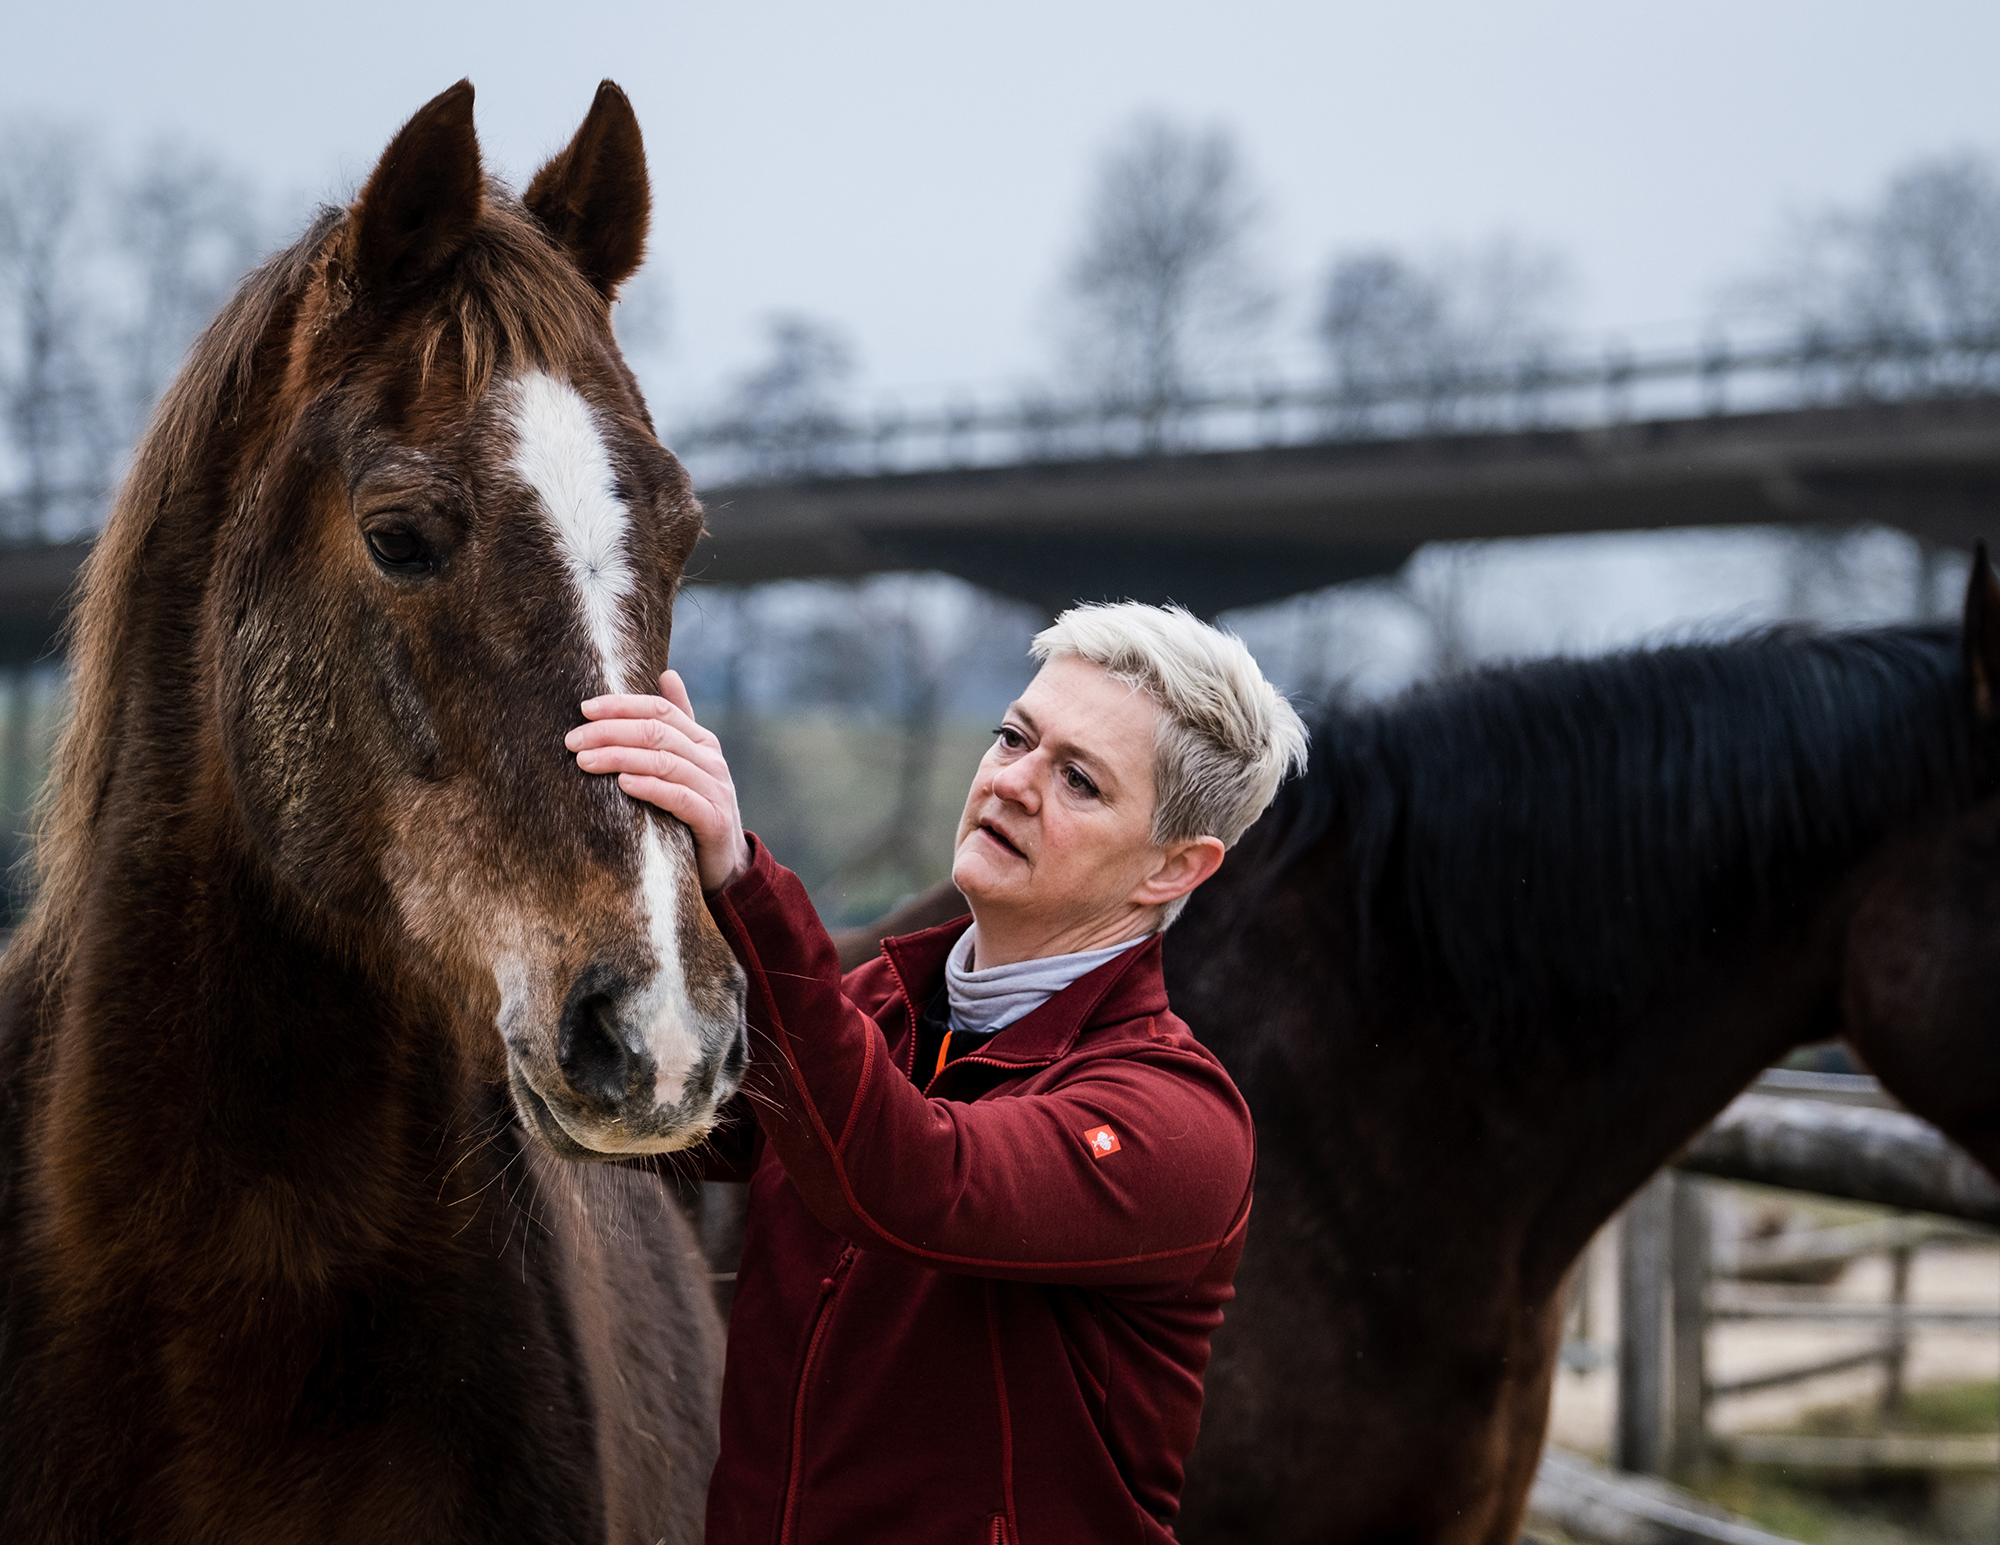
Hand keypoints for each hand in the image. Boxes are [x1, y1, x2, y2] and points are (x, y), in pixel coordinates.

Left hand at [565, 670, 751, 893]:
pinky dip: (649, 787)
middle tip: (573, 740)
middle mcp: (710, 759)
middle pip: (657, 732)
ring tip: (585, 761)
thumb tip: (667, 673)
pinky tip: (622, 784)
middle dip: (611, 732)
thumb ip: (677, 722)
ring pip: (663, 761)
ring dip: (620, 757)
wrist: (725, 863)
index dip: (622, 705)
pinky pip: (677, 797)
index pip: (660, 710)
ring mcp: (715, 788)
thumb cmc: (695, 809)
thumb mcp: (687, 763)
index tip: (584, 709)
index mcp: (701, 741)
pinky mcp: (713, 818)